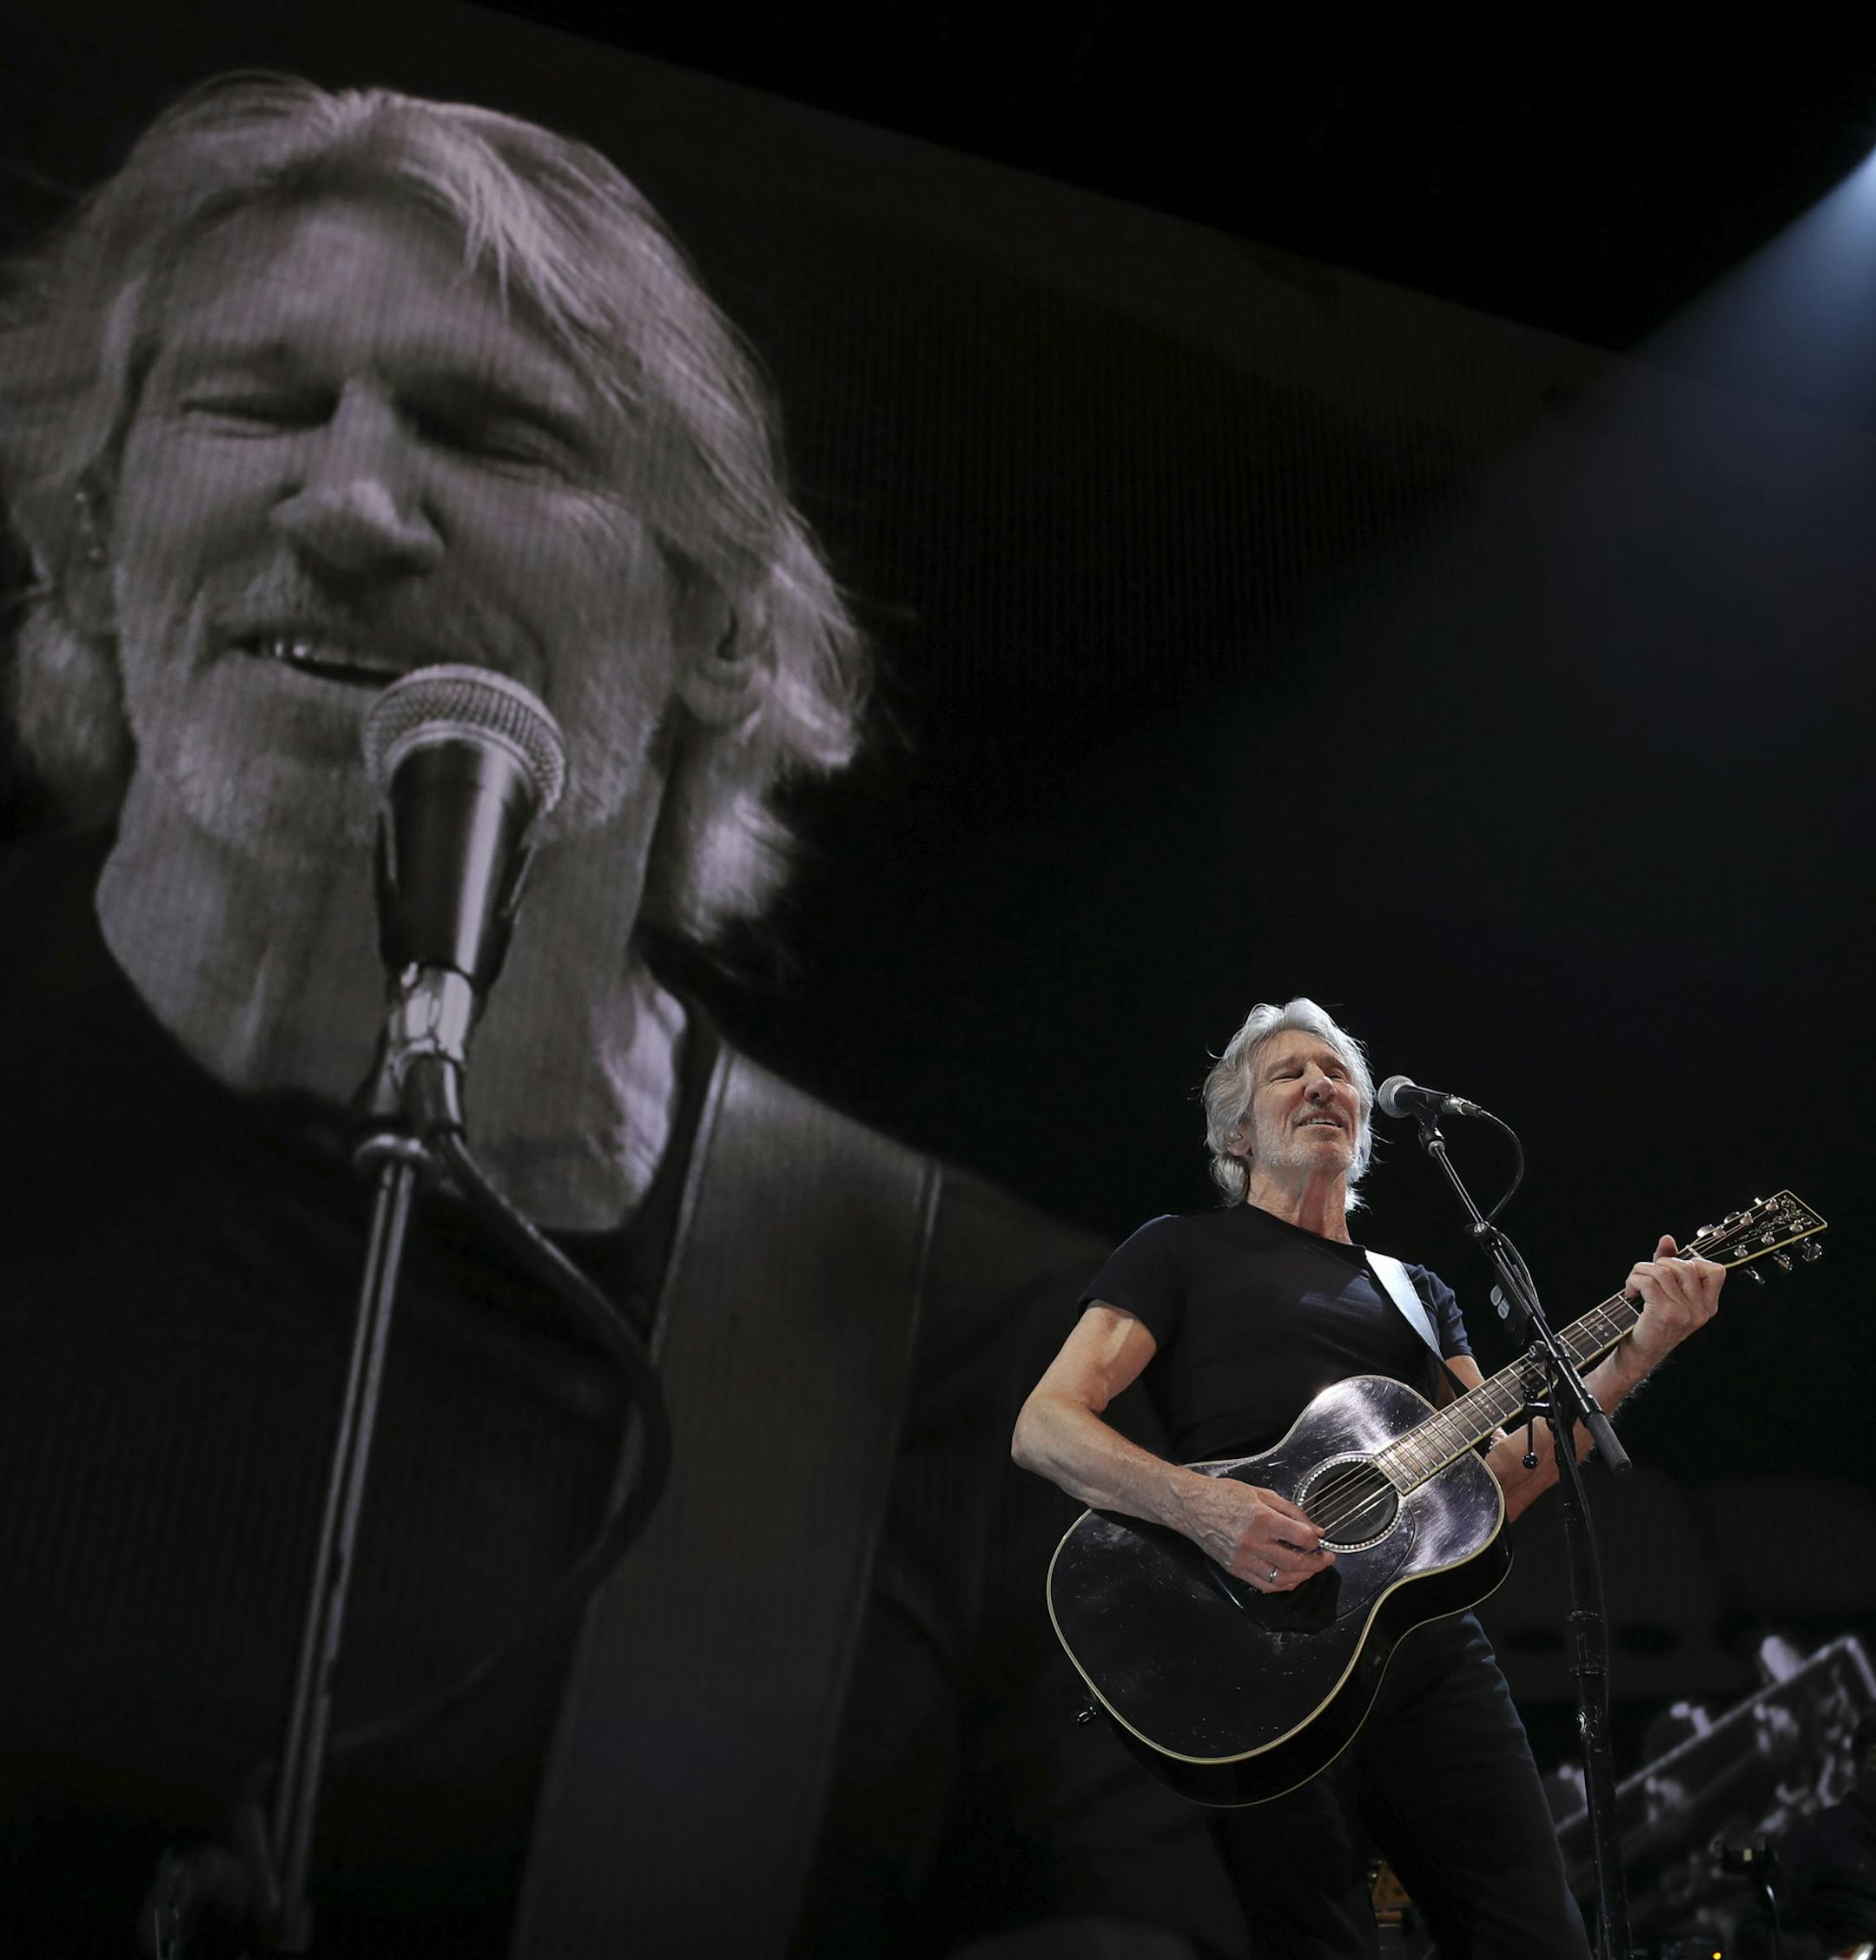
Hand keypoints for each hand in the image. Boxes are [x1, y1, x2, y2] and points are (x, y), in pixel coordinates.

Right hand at [1179, 1475, 1334, 1590]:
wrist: (1191, 1505)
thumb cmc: (1224, 1495)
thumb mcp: (1260, 1493)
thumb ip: (1291, 1511)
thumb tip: (1315, 1529)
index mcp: (1262, 1518)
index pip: (1301, 1537)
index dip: (1316, 1540)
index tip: (1318, 1539)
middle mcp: (1253, 1542)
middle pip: (1295, 1562)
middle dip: (1317, 1563)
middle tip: (1326, 1559)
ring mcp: (1243, 1558)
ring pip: (1281, 1579)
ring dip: (1302, 1577)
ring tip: (1311, 1570)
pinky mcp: (1235, 1569)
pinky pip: (1264, 1584)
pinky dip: (1282, 1585)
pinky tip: (1291, 1578)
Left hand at [1623, 1233, 1724, 1374]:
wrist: (1638, 1353)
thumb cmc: (1651, 1322)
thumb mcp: (1666, 1293)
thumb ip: (1669, 1265)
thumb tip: (1668, 1239)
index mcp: (1707, 1305)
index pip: (1715, 1270)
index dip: (1692, 1261)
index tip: (1672, 1269)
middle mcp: (1701, 1310)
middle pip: (1684, 1265)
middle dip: (1658, 1263)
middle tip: (1646, 1277)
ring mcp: (1685, 1313)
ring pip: (1663, 1270)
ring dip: (1641, 1271)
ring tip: (1635, 1284)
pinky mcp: (1665, 1313)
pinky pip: (1648, 1281)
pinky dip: (1633, 1281)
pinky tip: (1630, 1292)